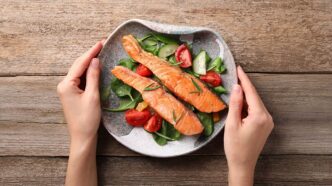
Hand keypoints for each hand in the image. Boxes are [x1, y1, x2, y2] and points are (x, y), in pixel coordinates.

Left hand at [57, 41, 102, 144]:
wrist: (82, 137)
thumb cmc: (87, 119)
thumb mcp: (92, 96)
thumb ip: (93, 77)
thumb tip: (95, 60)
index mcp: (66, 84)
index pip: (80, 64)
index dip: (91, 52)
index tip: (101, 43)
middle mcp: (64, 85)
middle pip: (78, 65)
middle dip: (89, 55)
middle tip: (102, 45)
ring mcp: (67, 90)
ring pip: (79, 71)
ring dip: (89, 63)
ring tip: (99, 53)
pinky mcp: (71, 94)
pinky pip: (80, 79)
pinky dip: (88, 72)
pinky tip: (95, 67)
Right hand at [224, 66, 273, 185]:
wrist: (243, 164)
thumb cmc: (235, 146)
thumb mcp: (232, 124)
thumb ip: (235, 104)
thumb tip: (237, 87)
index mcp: (259, 116)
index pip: (251, 93)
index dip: (244, 79)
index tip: (239, 68)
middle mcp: (267, 117)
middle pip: (254, 97)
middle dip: (244, 86)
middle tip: (234, 75)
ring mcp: (267, 122)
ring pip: (255, 103)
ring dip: (245, 96)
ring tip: (234, 88)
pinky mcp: (265, 126)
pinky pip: (256, 110)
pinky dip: (248, 105)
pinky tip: (239, 103)